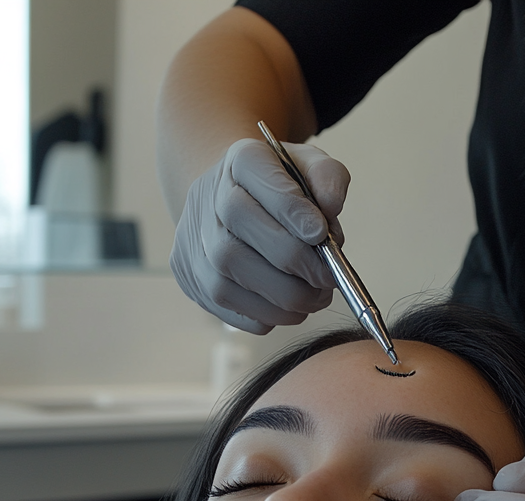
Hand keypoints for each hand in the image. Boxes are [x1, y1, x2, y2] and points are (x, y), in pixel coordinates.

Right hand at [169, 137, 349, 333]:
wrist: (233, 198)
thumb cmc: (280, 187)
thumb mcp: (308, 166)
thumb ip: (327, 177)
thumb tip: (331, 207)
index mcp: (239, 161)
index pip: (256, 182)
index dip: (290, 212)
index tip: (321, 235)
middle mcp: (206, 200)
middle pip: (239, 242)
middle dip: (294, 266)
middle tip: (328, 277)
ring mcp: (193, 245)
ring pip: (233, 284)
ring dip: (286, 298)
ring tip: (316, 296)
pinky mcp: (194, 280)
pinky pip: (234, 311)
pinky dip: (271, 315)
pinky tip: (290, 303)